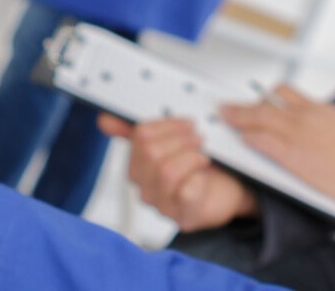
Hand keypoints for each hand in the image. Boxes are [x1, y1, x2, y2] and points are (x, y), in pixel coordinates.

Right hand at [98, 114, 258, 230]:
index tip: (186, 123)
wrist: (229, 189)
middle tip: (198, 138)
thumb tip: (104, 120)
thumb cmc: (200, 165)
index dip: (167, 125)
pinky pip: (187, 192)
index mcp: (138, 163)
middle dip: (181, 139)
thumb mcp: (171, 141)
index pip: (140, 135)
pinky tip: (204, 177)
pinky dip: (200, 178)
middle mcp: (145, 185)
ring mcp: (162, 204)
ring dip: (192, 157)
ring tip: (203, 157)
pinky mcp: (184, 216)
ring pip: (166, 171)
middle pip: (151, 152)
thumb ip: (140, 130)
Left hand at [221, 85, 334, 210]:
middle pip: (266, 101)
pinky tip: (239, 140)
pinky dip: (247, 137)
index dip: (265, 97)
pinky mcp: (292, 154)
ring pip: (258, 116)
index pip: (286, 92)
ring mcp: (298, 132)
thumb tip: (309, 135)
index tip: (254, 100)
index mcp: (321, 109)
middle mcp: (307, 115)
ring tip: (223, 118)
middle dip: (243, 105)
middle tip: (226, 108)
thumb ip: (322, 127)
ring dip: (237, 117)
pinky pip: (261, 139)